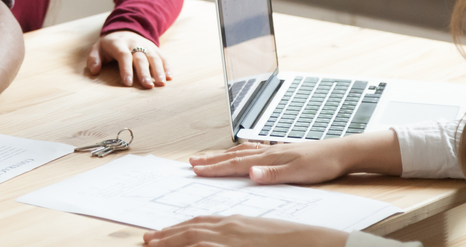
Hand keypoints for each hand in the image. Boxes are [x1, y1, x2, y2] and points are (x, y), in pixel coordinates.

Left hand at [87, 31, 171, 88]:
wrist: (126, 28)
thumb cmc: (110, 44)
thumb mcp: (98, 48)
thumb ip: (94, 59)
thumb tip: (94, 71)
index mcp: (119, 44)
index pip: (123, 56)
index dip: (126, 69)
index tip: (128, 83)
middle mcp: (134, 44)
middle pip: (140, 58)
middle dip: (144, 72)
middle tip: (147, 86)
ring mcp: (146, 45)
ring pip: (153, 57)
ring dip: (158, 70)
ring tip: (161, 83)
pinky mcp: (155, 48)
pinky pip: (162, 56)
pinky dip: (167, 66)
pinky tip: (170, 77)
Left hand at [143, 215, 347, 246]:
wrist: (319, 242)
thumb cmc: (293, 242)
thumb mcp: (259, 236)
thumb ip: (241, 239)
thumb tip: (230, 241)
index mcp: (237, 223)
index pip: (200, 222)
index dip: (178, 228)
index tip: (161, 234)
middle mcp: (232, 227)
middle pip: (192, 229)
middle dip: (167, 235)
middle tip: (146, 241)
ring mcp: (235, 238)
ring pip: (195, 238)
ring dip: (171, 242)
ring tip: (151, 246)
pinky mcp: (241, 246)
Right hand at [189, 129, 401, 183]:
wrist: (341, 152)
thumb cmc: (322, 163)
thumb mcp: (299, 173)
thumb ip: (272, 174)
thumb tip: (250, 174)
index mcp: (268, 158)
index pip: (235, 164)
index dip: (214, 168)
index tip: (196, 170)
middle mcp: (267, 151)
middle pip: (233, 156)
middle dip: (211, 160)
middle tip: (192, 163)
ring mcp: (272, 150)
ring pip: (240, 152)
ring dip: (221, 155)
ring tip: (206, 157)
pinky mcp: (280, 152)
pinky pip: (252, 150)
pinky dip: (239, 151)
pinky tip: (240, 151)